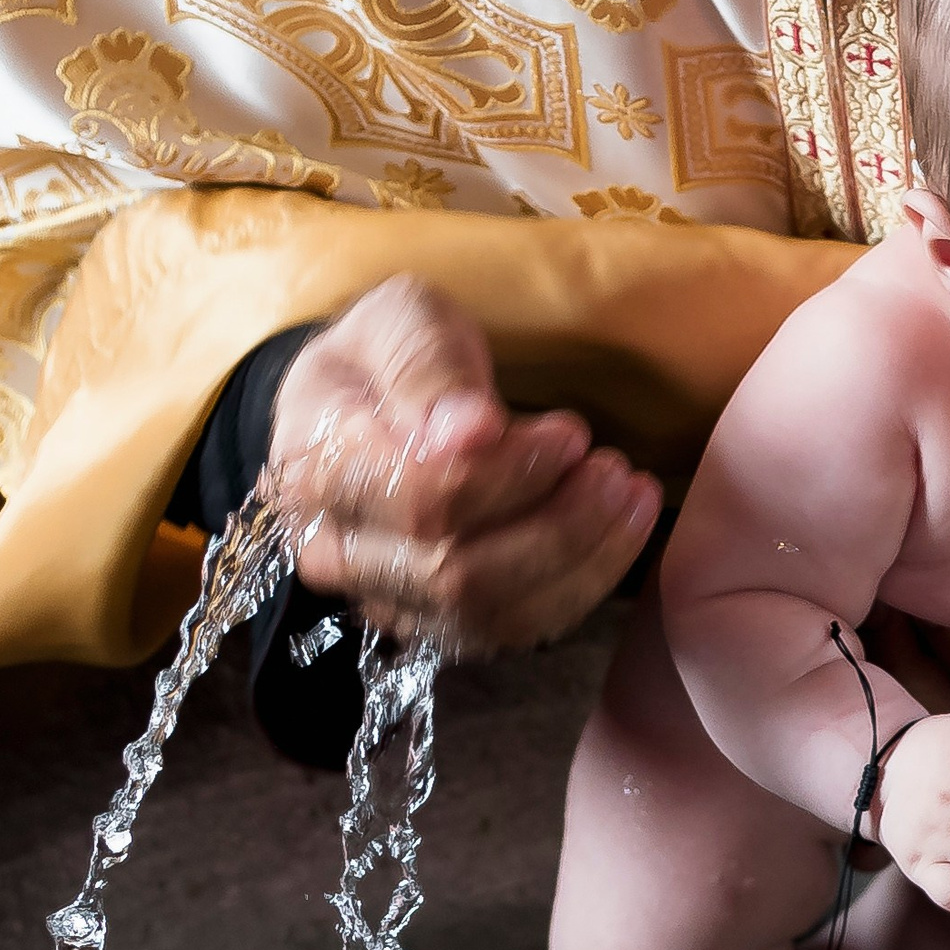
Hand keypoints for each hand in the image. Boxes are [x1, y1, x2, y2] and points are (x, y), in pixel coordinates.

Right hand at [269, 275, 661, 649]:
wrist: (358, 405)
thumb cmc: (383, 355)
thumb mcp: (399, 319)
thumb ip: (428, 363)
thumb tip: (468, 430)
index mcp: (318, 469)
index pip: (420, 499)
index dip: (508, 475)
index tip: (572, 433)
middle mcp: (335, 552)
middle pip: (455, 571)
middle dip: (557, 525)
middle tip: (615, 469)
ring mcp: (383, 598)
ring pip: (488, 613)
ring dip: (578, 559)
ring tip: (631, 497)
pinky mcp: (434, 622)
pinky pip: (512, 629)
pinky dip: (579, 586)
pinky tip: (620, 533)